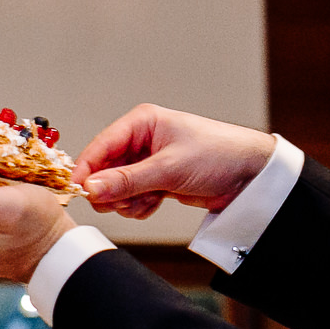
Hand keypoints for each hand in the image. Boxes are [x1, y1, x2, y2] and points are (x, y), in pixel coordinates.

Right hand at [74, 105, 276, 218]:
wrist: (251, 175)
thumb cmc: (218, 154)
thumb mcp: (169, 168)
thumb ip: (127, 181)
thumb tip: (92, 188)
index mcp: (142, 123)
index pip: (101, 146)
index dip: (87, 170)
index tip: (78, 191)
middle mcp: (141, 141)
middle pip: (105, 171)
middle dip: (113, 190)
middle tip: (126, 199)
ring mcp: (148, 162)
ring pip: (117, 189)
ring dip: (129, 201)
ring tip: (151, 199)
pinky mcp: (157, 181)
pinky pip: (132, 199)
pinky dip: (140, 206)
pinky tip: (156, 202)